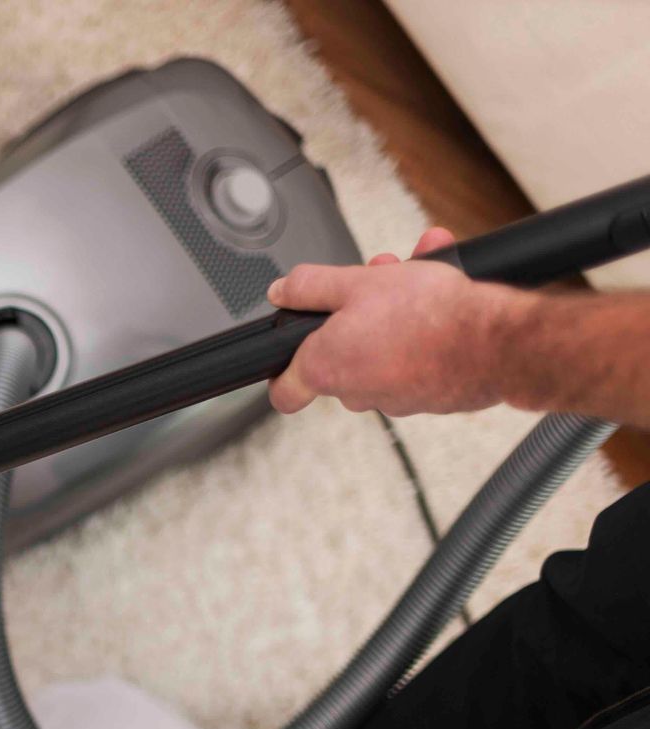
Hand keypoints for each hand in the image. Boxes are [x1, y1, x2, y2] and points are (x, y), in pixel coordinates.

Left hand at [266, 227, 530, 415]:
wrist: (500, 343)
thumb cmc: (432, 316)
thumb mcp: (358, 282)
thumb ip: (311, 287)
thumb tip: (283, 291)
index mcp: (326, 369)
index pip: (286, 392)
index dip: (282, 371)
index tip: (288, 355)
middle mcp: (357, 393)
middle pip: (342, 353)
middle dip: (358, 314)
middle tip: (381, 280)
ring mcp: (396, 399)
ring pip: (384, 350)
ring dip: (396, 313)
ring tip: (423, 276)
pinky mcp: (432, 397)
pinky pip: (418, 359)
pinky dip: (427, 331)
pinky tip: (447, 297)